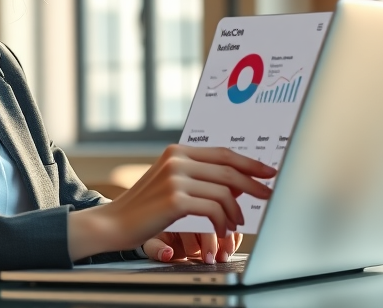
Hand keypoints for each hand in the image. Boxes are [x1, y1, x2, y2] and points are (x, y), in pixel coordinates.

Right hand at [68, 145, 274, 260]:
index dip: (249, 162)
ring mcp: (175, 178)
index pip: (223, 153)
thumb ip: (197, 176)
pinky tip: (222, 230)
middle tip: (268, 195)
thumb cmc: (144, 207)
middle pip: (228, 170)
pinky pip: (213, 208)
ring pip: (223, 191)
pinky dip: (223, 221)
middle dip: (253, 184)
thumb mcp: (170, 183)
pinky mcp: (175, 199)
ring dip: (236, 210)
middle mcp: (176, 159)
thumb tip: (236, 183)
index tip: (268, 171)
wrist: (114, 222)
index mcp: (177, 151)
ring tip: (236, 223)